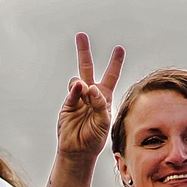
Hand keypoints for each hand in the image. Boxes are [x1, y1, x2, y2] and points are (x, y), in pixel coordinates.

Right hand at [57, 33, 123, 161]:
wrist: (79, 151)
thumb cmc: (95, 138)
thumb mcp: (104, 121)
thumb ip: (99, 104)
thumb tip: (88, 87)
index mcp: (104, 97)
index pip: (111, 75)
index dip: (115, 62)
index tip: (119, 49)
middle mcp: (90, 94)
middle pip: (87, 68)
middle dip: (84, 52)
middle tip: (80, 35)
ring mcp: (77, 98)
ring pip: (78, 79)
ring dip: (83, 82)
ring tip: (86, 92)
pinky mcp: (67, 105)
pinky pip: (72, 92)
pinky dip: (75, 89)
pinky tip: (79, 89)